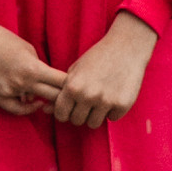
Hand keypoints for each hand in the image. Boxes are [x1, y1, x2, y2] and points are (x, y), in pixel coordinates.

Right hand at [0, 0, 64, 114]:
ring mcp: (8, 92)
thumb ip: (39, 66)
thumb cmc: (1, 38)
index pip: (61, 83)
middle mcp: (22, 83)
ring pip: (35, 105)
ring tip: (53, 100)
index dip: (71, 85)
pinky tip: (33, 103)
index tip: (77, 85)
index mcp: (33, 68)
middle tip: (70, 98)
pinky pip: (16, 109)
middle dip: (63, 97)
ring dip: (45, 102)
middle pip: (52, 97)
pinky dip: (26, 108)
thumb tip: (47, 82)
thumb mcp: (28, 49)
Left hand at [51, 13, 155, 130]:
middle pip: (77, 121)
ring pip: (94, 123)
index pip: (61, 114)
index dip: (65, 112)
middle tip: (87, 102)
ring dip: (95, 115)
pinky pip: (112, 118)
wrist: (126, 47)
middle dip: (80, 113)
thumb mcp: (75, 70)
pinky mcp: (122, 104)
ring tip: (100, 99)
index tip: (70, 107)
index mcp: (73, 87)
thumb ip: (62, 91)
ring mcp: (106, 101)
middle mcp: (88, 96)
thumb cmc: (97, 57)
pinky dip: (112, 110)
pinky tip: (114, 95)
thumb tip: (45, 110)